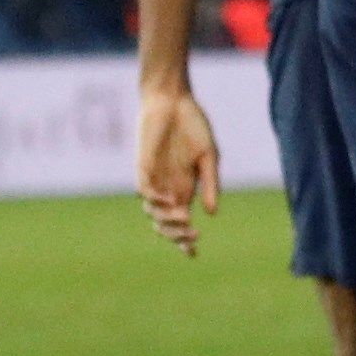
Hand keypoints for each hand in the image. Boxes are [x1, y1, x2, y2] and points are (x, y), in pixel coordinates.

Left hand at [138, 79, 220, 253]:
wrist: (173, 100)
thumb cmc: (193, 125)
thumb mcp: (209, 157)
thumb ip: (211, 184)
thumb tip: (212, 213)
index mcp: (184, 187)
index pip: (181, 221)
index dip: (184, 239)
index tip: (193, 255)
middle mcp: (167, 186)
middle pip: (165, 222)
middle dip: (177, 233)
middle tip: (193, 234)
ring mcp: (154, 177)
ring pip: (152, 211)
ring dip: (167, 219)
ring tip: (184, 216)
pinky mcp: (142, 165)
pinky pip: (143, 190)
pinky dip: (154, 199)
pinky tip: (168, 199)